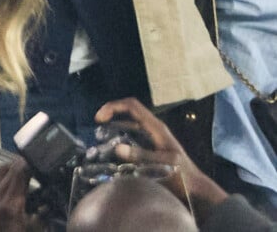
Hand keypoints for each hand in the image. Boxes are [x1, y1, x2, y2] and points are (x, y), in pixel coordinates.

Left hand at [0, 157, 47, 231]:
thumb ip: (41, 219)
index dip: (31, 164)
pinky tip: (5, 180)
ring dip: (10, 168)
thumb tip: (47, 205)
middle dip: (22, 164)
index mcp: (12, 206)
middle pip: (10, 168)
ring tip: (20, 172)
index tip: (41, 163)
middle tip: (33, 166)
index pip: (21, 172)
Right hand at [95, 98, 227, 226]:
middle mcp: (154, 127)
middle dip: (112, 112)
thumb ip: (141, 156)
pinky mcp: (153, 145)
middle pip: (130, 110)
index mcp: (156, 127)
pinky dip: (122, 134)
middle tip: (98, 124)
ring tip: (102, 134)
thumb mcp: (161, 166)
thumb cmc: (182, 177)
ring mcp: (154, 135)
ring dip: (116, 123)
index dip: (114, 106)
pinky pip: (135, 133)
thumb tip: (117, 147)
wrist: (197, 189)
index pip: (132, 106)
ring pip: (132, 121)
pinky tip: (116, 147)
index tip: (99, 118)